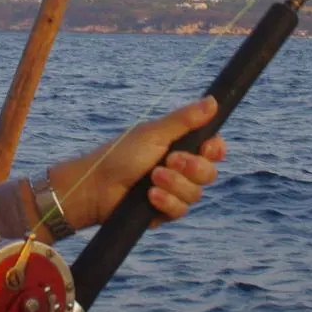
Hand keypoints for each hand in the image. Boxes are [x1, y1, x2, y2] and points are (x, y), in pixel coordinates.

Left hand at [47, 96, 227, 227]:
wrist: (96, 187)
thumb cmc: (120, 154)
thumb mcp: (154, 133)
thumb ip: (185, 119)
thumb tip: (214, 100)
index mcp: (180, 145)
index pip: (213, 149)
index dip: (215, 150)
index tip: (208, 148)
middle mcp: (180, 169)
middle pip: (209, 173)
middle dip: (193, 168)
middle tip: (171, 160)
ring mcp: (173, 191)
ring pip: (196, 194)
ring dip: (175, 184)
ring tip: (152, 178)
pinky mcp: (164, 211)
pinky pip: (181, 210)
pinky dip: (167, 202)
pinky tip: (151, 197)